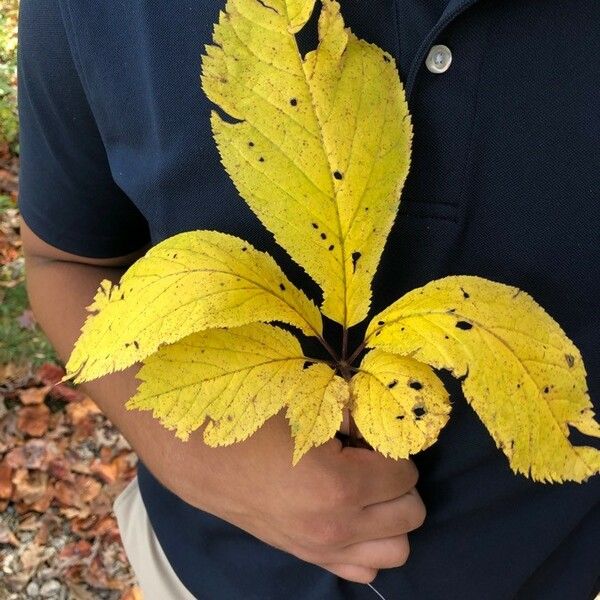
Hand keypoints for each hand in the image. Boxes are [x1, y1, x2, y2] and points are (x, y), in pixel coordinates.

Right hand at [174, 408, 425, 584]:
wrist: (204, 458)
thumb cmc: (253, 424)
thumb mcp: (307, 406)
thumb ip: (355, 412)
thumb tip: (380, 421)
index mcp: (339, 486)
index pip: (405, 474)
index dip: (393, 451)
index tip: (369, 439)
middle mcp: (338, 527)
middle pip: (410, 514)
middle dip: (399, 483)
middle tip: (372, 461)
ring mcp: (323, 550)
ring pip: (397, 550)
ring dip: (392, 518)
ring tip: (368, 490)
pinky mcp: (308, 558)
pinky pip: (363, 570)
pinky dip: (368, 545)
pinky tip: (351, 516)